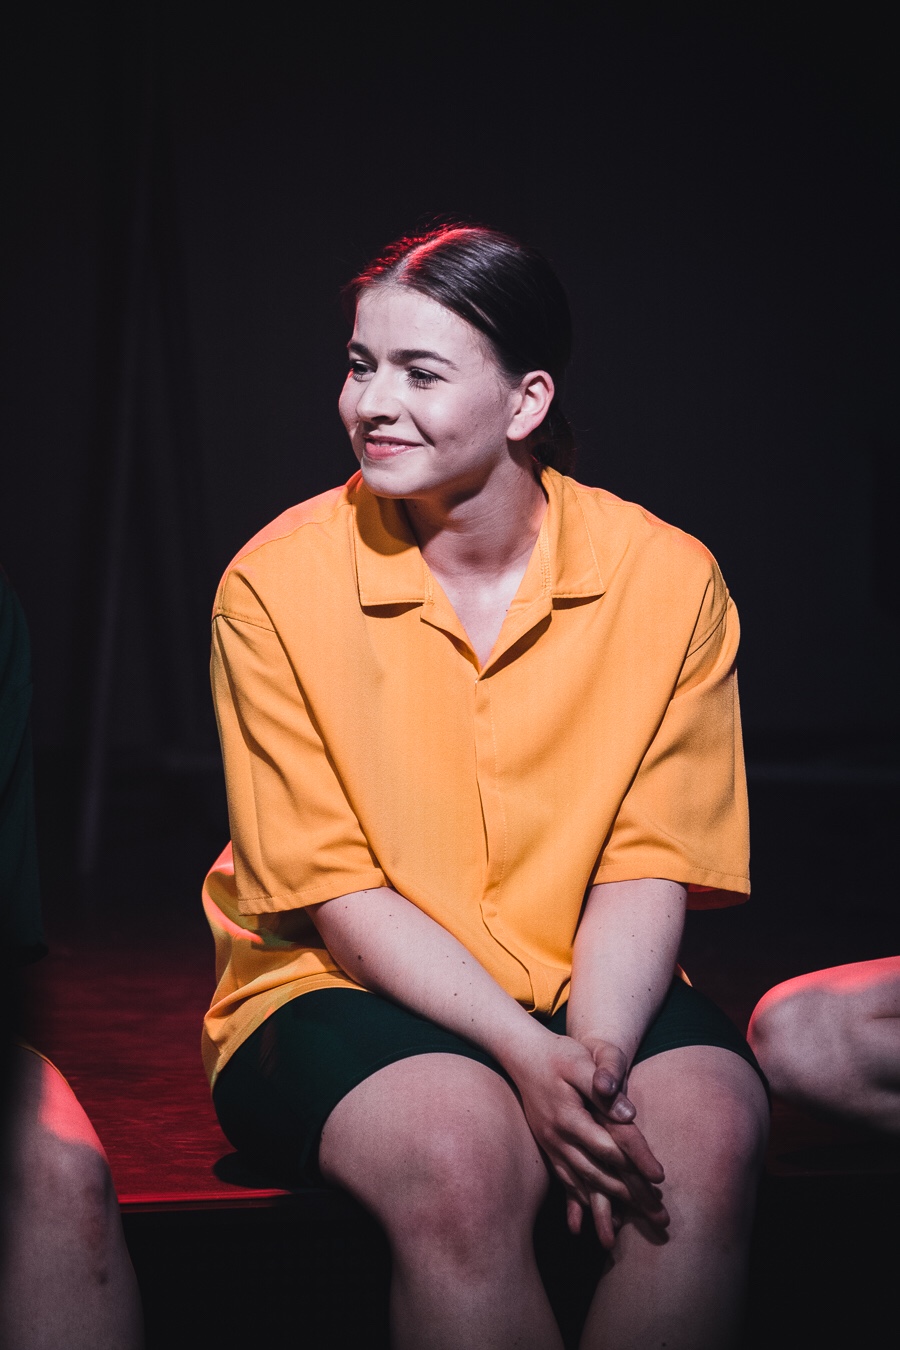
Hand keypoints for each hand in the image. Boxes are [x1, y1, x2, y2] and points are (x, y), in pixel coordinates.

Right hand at [506, 1030, 667, 1248]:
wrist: (521, 1053)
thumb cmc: (556, 1053)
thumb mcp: (580, 1061)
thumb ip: (603, 1086)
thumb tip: (629, 1114)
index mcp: (570, 1117)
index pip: (611, 1146)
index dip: (637, 1161)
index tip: (660, 1179)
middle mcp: (558, 1138)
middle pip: (600, 1174)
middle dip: (631, 1197)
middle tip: (659, 1218)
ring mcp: (551, 1145)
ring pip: (582, 1184)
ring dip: (607, 1207)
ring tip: (629, 1229)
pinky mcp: (547, 1147)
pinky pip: (564, 1182)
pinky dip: (578, 1203)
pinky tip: (585, 1222)